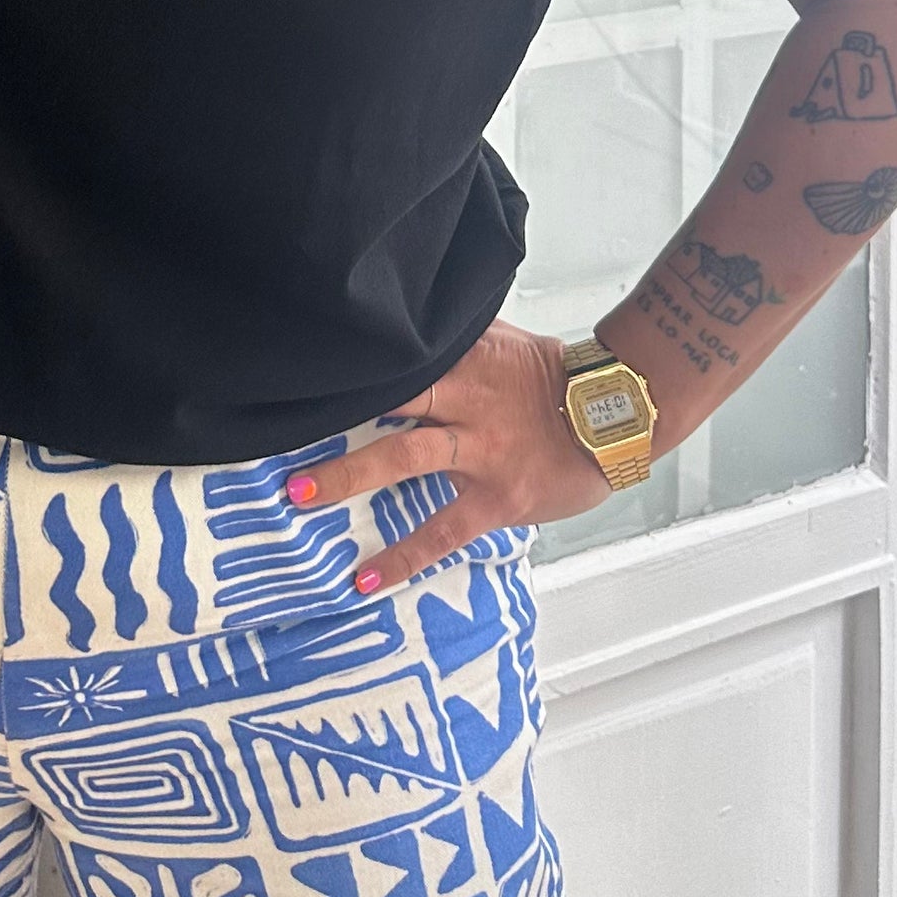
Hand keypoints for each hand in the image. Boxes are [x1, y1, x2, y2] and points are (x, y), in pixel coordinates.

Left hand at [290, 322, 614, 590]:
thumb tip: (410, 319)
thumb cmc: (553, 378)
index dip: (353, 356)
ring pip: (405, 458)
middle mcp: (466, 400)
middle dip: (335, 411)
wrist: (615, 417)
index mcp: (466, 358)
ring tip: (299, 493)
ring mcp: (480, 450)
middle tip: (280, 425)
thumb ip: (455, 336)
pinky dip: (402, 556)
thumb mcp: (502, 340)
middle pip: (391, 398)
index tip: (304, 358)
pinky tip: (365, 578)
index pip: (401, 352)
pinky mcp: (496, 499)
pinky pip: (441, 530)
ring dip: (349, 474)